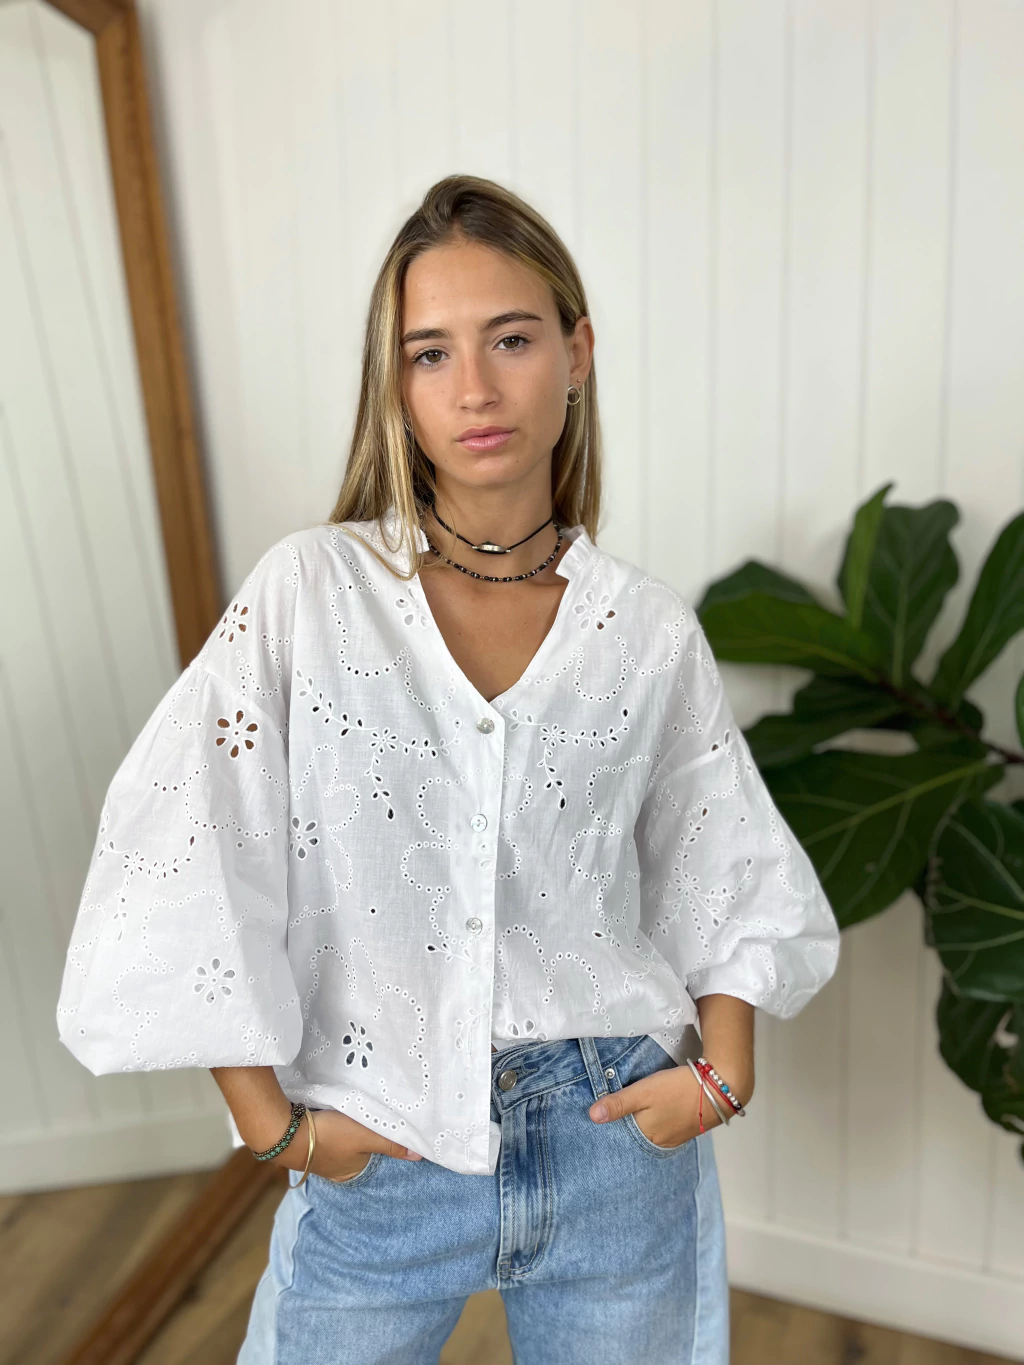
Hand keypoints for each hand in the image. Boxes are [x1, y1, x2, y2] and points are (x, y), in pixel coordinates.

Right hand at [271, 1108, 422, 1182]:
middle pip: (357, 1149)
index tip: (382, 1125)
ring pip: (341, 1141)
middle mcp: (336, 1169)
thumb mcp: (365, 1137)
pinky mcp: (306, 1142)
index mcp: (353, 1172)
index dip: (379, 1140)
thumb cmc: (329, 1136)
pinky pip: (325, 1134)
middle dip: (362, 1134)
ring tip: (349, 1113)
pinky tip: (330, 1114)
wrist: (285, 1133)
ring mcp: (319, 1157)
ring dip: (345, 1129)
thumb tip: (420, 1155)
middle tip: (367, 1115)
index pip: (375, 1155)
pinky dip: (330, 1125)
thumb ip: (391, 1144)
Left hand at [588, 1051, 753, 1147]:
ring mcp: (676, 1137)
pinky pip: (665, 1128)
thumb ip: (618, 1104)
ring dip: (642, 1122)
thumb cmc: (679, 1088)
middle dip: (626, 1125)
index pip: (621, 1136)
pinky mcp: (687, 1128)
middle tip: (615, 1110)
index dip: (612, 1126)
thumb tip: (592, 1116)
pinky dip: (657, 1121)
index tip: (601, 1116)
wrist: (721, 1087)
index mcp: (647, 1136)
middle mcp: (660, 1142)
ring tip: (633, 1109)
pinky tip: (655, 1110)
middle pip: (636, 1135)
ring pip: (651, 1131)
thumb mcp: (644, 1091)